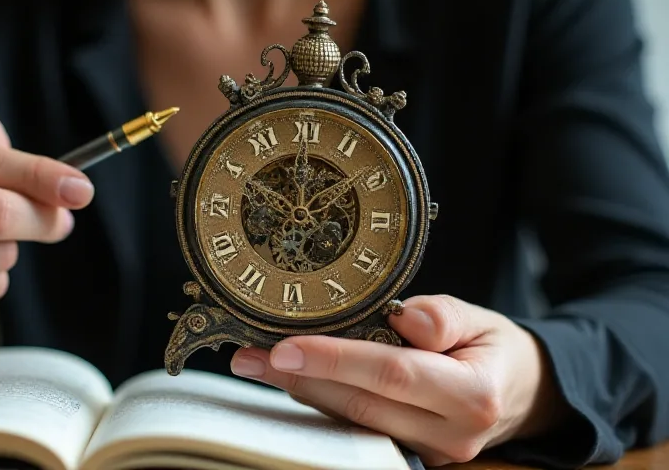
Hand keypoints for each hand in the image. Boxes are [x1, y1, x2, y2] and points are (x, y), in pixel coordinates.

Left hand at [230, 295, 570, 466]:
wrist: (521, 394)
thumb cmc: (492, 348)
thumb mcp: (480, 317)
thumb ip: (443, 315)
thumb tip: (405, 317)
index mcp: (473, 394)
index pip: (391, 374)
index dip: (334, 361)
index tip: (284, 348)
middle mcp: (451, 434)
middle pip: (360, 404)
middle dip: (298, 379)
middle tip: (248, 356)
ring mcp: (430, 454)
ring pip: (351, 421)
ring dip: (299, 392)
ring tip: (255, 363)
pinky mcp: (411, 458)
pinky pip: (357, 428)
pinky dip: (322, 402)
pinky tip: (290, 380)